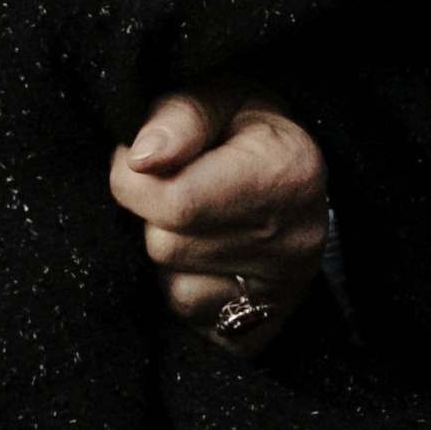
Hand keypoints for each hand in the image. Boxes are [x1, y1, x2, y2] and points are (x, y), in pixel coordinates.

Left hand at [109, 87, 327, 352]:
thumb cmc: (247, 130)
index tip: (139, 158)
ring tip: (194, 223)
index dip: (132, 178)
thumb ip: (179, 116)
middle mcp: (292, 242)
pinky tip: (205, 259)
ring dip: (168, 255)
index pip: (174, 200)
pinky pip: (192, 321)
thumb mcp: (221, 97)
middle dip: (152, 216)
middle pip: (167, 246)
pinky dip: (185, 291)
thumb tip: (139, 157)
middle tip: (175, 189)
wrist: (298, 185)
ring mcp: (281, 295)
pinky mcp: (264, 332)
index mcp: (285, 174)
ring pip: (174, 289)